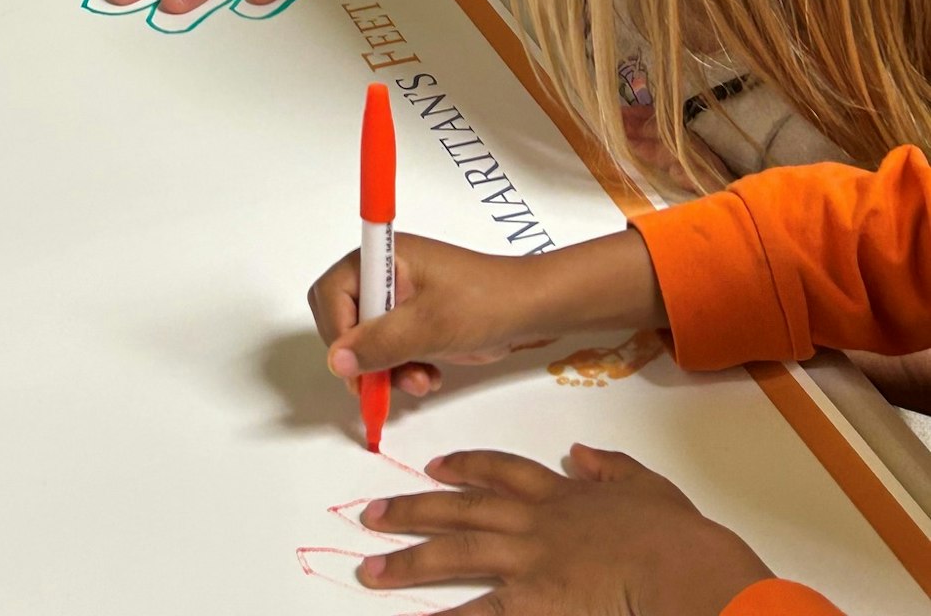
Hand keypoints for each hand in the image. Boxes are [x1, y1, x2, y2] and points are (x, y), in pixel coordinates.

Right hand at [309, 233, 562, 399]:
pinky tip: (430, 374)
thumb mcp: (429, 326)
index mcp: (381, 257)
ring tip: (421, 380)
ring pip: (367, 341)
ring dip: (387, 368)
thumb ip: (379, 344)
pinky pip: (390, 349)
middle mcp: (384, 274)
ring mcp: (400, 298)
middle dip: (363, 356)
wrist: (530, 309)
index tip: (358, 367)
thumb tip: (336, 362)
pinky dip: (403, 368)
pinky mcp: (415, 320)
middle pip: (344, 319)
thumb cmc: (484, 303)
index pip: (331, 293)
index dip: (339, 333)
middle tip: (383, 382)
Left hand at [350, 446, 771, 610]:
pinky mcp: (532, 603)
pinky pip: (478, 613)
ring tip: (372, 570)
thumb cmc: (673, 535)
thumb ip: (610, 467)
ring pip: (455, 556)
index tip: (435, 467)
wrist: (680, 567)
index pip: (500, 472)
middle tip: (373, 515)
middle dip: (413, 511)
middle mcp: (533, 523)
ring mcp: (528, 563)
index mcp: (559, 495)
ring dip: (409, 562)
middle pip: (461, 511)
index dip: (464, 468)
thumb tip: (584, 452)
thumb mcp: (645, 485)